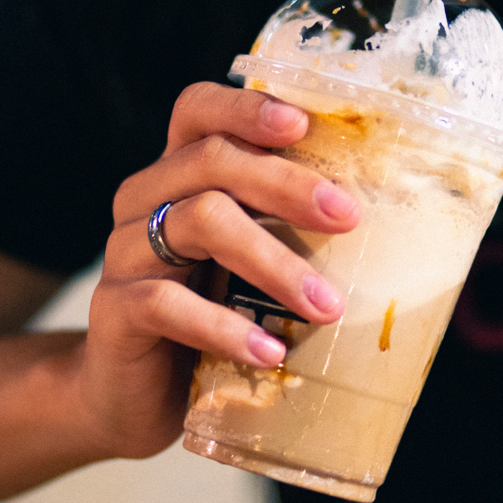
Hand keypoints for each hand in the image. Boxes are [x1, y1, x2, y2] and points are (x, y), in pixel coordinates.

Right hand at [72, 82, 361, 457]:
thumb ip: (286, 234)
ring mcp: (124, 253)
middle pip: (210, 160)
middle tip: (348, 219)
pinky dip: (225, 327)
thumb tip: (388, 225)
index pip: (197, 110)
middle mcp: (145, 200)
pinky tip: (269, 352)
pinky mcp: (115, 310)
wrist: (133, 395)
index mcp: (178, 176)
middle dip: (286, 184)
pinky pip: (168, 304)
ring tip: (327, 308)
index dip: (246, 107)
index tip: (303, 125)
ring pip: (199, 222)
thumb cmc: (207, 319)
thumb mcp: (247, 267)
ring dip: (273, 262)